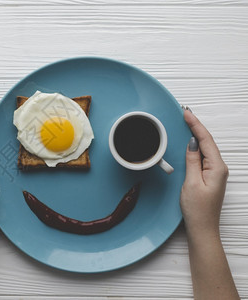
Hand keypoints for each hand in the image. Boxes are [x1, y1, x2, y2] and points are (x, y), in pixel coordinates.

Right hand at [181, 110, 228, 235]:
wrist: (202, 228)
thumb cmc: (197, 210)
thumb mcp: (191, 182)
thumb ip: (193, 161)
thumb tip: (193, 143)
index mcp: (217, 168)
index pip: (206, 140)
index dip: (196, 125)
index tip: (187, 113)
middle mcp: (219, 168)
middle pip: (207, 141)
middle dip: (196, 126)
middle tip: (185, 113)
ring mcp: (215, 172)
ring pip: (205, 148)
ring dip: (196, 134)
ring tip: (186, 123)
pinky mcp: (209, 176)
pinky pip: (203, 156)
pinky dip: (196, 146)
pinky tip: (190, 142)